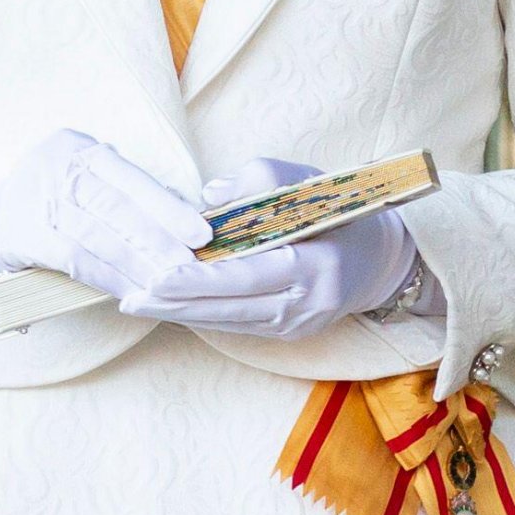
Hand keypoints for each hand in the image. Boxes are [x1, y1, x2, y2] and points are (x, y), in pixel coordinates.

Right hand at [0, 127, 212, 301]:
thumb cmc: (51, 202)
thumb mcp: (84, 182)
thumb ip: (126, 192)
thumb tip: (184, 211)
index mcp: (79, 147)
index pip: (130, 177)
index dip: (167, 206)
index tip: (200, 232)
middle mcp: (57, 166)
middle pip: (117, 206)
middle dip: (159, 239)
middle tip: (191, 265)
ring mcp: (37, 198)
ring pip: (99, 236)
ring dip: (138, 266)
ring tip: (169, 286)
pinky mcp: (24, 235)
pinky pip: (75, 259)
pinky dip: (107, 278)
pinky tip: (130, 293)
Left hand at [118, 157, 419, 339]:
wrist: (382, 259)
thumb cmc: (339, 209)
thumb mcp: (306, 181)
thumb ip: (258, 180)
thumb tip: (209, 196)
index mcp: (315, 264)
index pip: (248, 275)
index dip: (202, 278)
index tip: (160, 273)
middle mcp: (307, 303)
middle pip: (231, 307)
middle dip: (178, 302)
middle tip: (132, 295)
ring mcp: (299, 324)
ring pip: (229, 321)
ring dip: (182, 313)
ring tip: (138, 302)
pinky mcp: (289, 334)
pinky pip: (238, 325)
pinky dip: (202, 316)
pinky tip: (170, 308)